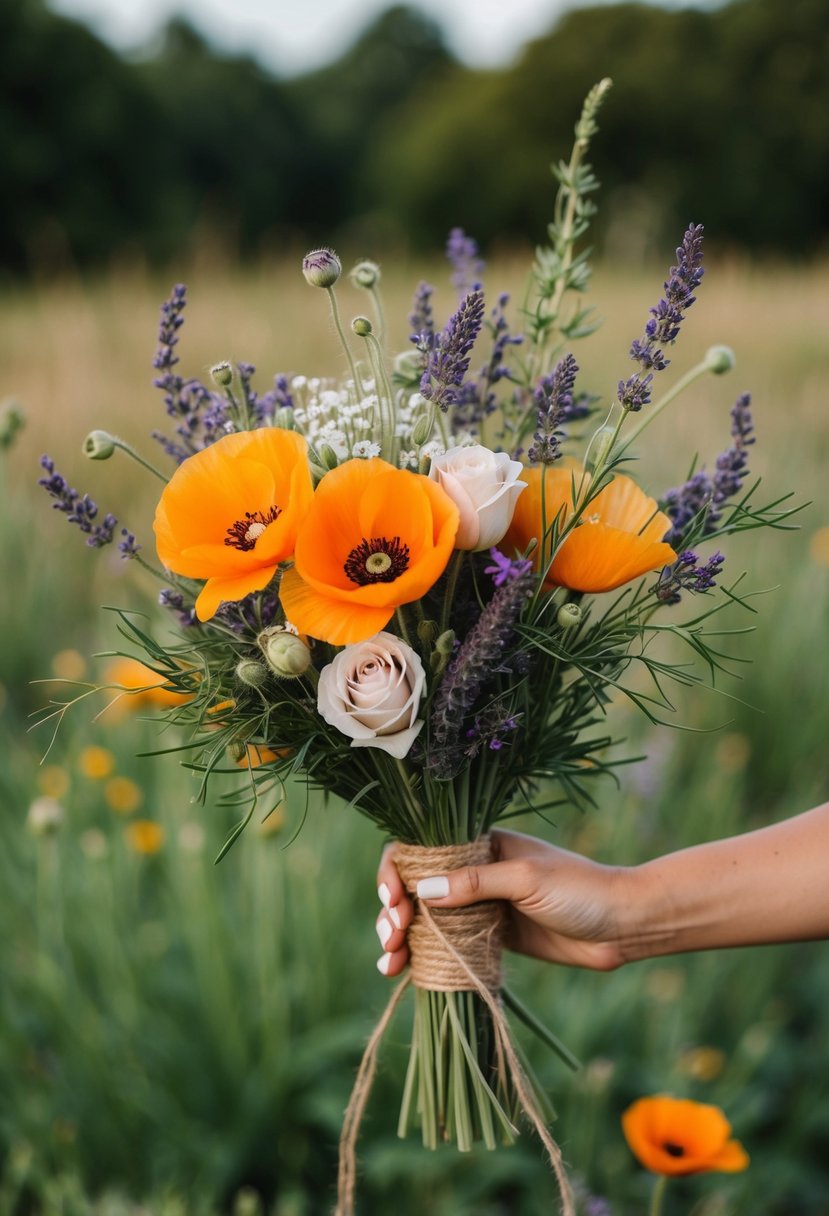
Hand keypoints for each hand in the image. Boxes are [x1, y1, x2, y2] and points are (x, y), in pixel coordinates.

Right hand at [374, 827, 629, 976]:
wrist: (622, 926)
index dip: (397, 872)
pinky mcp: (488, 937)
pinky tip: (402, 971)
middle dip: (393, 911)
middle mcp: (473, 871)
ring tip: (391, 962)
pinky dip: (421, 956)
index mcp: (480, 843)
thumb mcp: (526, 880)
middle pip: (414, 887)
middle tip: (393, 935)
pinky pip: (446, 944)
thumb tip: (421, 891)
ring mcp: (479, 906)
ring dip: (400, 937)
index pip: (420, 849)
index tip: (395, 900)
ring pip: (424, 919)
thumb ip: (475, 883)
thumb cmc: (580, 890)